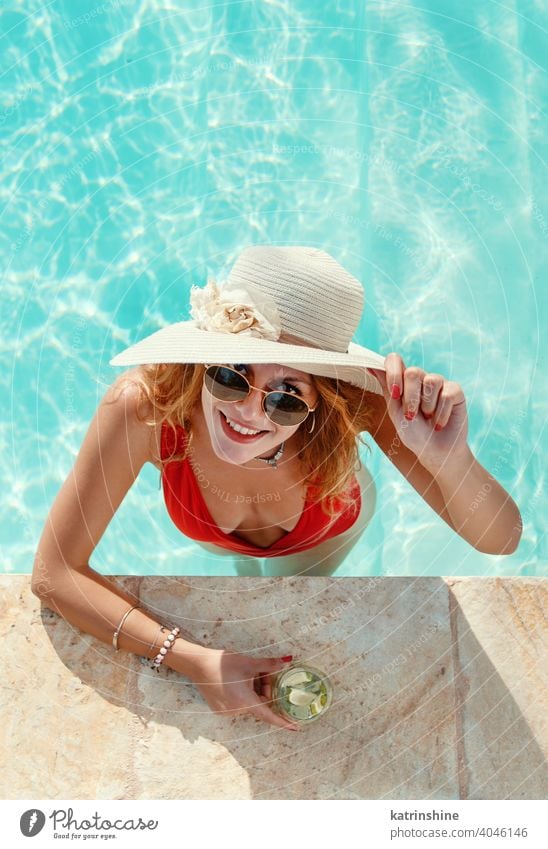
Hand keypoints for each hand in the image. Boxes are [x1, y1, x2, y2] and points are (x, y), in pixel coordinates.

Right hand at [189, 648, 300, 730]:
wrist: (199, 664)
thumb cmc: (224, 664)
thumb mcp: (249, 663)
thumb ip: (270, 665)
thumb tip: (287, 662)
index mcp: (245, 701)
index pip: (269, 716)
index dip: (283, 722)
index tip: (296, 728)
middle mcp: (237, 710)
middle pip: (259, 703)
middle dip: (264, 689)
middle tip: (263, 672)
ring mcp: (227, 711)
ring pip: (249, 703)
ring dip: (253, 691)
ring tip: (247, 674)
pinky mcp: (219, 708)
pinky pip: (238, 704)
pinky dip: (243, 694)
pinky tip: (237, 680)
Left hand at [368, 353, 468, 469]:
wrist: (434, 452)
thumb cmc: (413, 433)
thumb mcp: (396, 412)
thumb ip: (387, 388)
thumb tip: (370, 366)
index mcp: (403, 381)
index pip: (394, 360)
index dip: (393, 373)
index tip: (394, 393)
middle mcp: (421, 378)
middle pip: (413, 372)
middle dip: (410, 398)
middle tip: (411, 416)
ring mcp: (439, 383)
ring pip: (432, 381)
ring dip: (427, 406)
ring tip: (428, 419)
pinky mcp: (455, 391)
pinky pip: (447, 394)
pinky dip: (442, 413)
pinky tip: (440, 424)